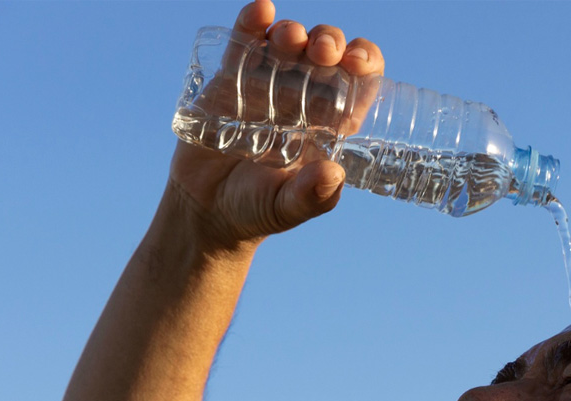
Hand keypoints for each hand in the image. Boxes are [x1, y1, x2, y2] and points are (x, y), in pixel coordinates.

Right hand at [166, 0, 384, 249]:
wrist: (206, 210)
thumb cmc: (258, 210)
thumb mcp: (288, 208)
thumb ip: (312, 196)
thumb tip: (333, 173)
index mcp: (330, 122)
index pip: (358, 82)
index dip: (364, 62)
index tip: (357, 61)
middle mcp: (304, 98)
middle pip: (327, 55)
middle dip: (330, 41)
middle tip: (323, 50)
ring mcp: (268, 85)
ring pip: (289, 43)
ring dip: (294, 32)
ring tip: (289, 39)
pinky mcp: (230, 80)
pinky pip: (244, 43)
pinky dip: (252, 22)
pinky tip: (261, 11)